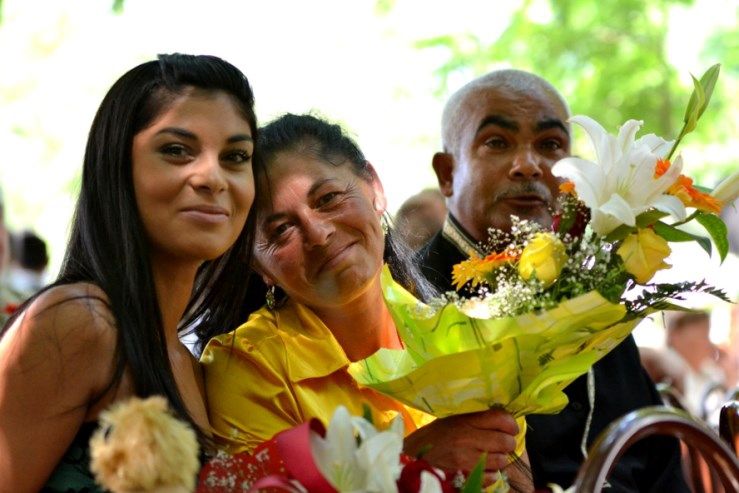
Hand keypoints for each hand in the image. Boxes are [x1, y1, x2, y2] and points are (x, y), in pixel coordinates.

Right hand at [403, 408, 518, 471]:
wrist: (410, 459)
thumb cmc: (429, 438)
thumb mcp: (449, 421)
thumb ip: (473, 421)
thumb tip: (498, 420)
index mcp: (464, 422)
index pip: (501, 419)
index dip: (510, 424)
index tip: (509, 427)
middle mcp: (468, 440)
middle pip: (506, 442)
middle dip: (507, 443)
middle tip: (500, 444)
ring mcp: (468, 461)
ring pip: (502, 461)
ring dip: (499, 460)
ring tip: (488, 456)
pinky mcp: (467, 478)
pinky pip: (492, 477)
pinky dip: (490, 474)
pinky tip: (480, 468)